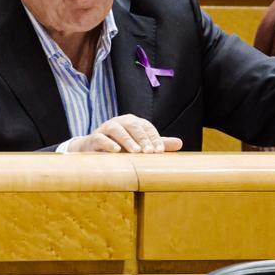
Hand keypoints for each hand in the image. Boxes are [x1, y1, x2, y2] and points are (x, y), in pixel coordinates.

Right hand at [66, 114, 182, 152]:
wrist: (94, 149)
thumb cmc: (121, 146)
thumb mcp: (140, 145)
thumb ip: (158, 143)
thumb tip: (180, 143)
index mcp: (133, 122)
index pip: (146, 127)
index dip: (154, 138)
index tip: (160, 151)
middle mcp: (120, 122)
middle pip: (133, 125)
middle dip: (142, 138)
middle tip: (149, 152)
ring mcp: (106, 128)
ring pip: (117, 129)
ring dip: (127, 140)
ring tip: (136, 152)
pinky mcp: (94, 137)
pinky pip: (101, 138)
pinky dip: (108, 143)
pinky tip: (117, 151)